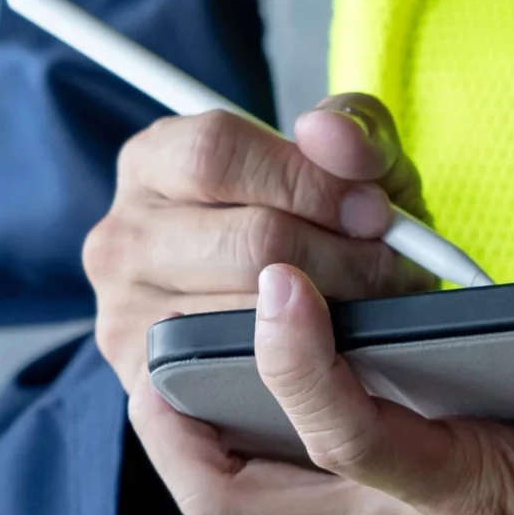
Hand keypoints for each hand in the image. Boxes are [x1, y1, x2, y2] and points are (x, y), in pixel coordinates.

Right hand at [84, 94, 433, 389]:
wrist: (302, 324)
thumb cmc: (321, 228)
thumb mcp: (347, 167)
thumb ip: (352, 130)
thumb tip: (325, 131)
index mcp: (154, 163)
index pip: (217, 153)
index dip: (309, 180)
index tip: (374, 210)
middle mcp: (122, 238)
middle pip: (247, 241)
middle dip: (341, 257)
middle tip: (391, 270)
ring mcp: (125, 315)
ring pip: (250, 318)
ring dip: (337, 319)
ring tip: (376, 311)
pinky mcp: (147, 385)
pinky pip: (237, 379)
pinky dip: (299, 369)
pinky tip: (332, 355)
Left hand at [129, 266, 513, 514]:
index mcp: (472, 497)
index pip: (355, 437)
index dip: (304, 363)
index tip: (287, 283)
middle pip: (247, 510)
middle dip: (181, 437)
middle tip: (161, 357)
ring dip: (194, 455)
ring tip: (175, 381)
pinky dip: (238, 470)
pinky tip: (245, 417)